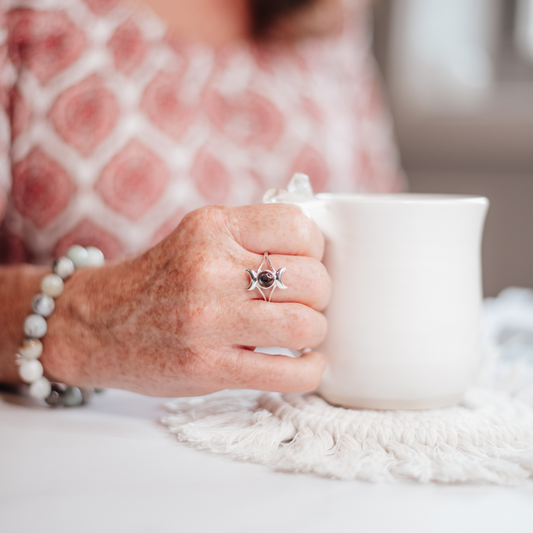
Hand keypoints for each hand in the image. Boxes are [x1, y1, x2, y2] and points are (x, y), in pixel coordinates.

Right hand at [43, 204, 330, 396]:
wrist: (97, 324)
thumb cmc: (158, 281)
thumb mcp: (197, 237)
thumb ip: (250, 238)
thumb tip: (318, 254)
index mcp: (212, 227)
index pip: (299, 227)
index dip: (315, 250)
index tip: (306, 264)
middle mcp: (208, 269)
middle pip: (311, 280)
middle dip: (320, 294)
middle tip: (305, 302)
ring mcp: (207, 321)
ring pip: (305, 325)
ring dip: (315, 331)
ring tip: (300, 332)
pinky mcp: (207, 367)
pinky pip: (287, 373)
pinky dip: (309, 371)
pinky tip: (303, 364)